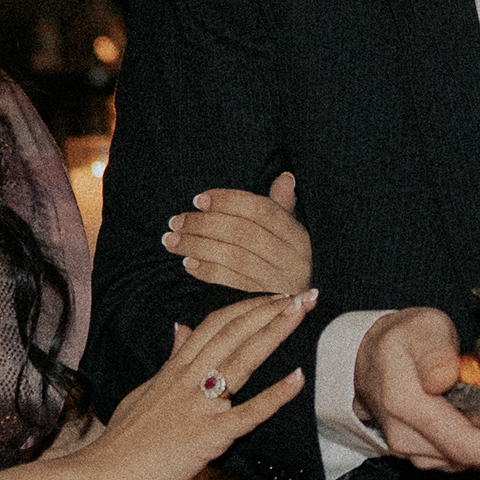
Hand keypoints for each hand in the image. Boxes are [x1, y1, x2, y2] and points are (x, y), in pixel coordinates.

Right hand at [65, 291, 312, 479]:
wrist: (98, 479)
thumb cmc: (121, 444)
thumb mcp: (144, 392)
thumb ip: (168, 362)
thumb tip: (181, 329)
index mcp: (174, 371)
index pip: (215, 325)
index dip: (247, 307)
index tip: (274, 296)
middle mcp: (186, 380)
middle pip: (233, 332)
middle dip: (270, 309)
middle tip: (305, 294)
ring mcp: (196, 406)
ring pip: (241, 359)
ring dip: (274, 332)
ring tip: (302, 310)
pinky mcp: (206, 437)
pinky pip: (247, 413)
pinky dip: (275, 395)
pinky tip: (299, 377)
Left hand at [166, 171, 310, 296]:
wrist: (307, 302)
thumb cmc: (294, 258)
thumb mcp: (294, 230)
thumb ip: (283, 205)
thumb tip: (284, 177)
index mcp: (297, 234)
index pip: (262, 211)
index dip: (229, 201)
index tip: (199, 200)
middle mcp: (292, 257)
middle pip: (244, 234)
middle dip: (205, 224)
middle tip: (176, 221)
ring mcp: (279, 281)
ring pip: (235, 258)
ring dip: (199, 247)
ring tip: (172, 241)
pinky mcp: (265, 300)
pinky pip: (233, 284)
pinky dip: (208, 272)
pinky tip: (188, 262)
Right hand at [354, 307, 479, 478]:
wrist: (372, 357)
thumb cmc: (403, 339)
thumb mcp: (421, 328)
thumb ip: (434, 351)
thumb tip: (444, 378)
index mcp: (405, 404)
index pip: (463, 442)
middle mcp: (406, 437)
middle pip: (471, 459)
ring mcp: (413, 450)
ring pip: (469, 463)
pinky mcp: (424, 453)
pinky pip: (463, 459)